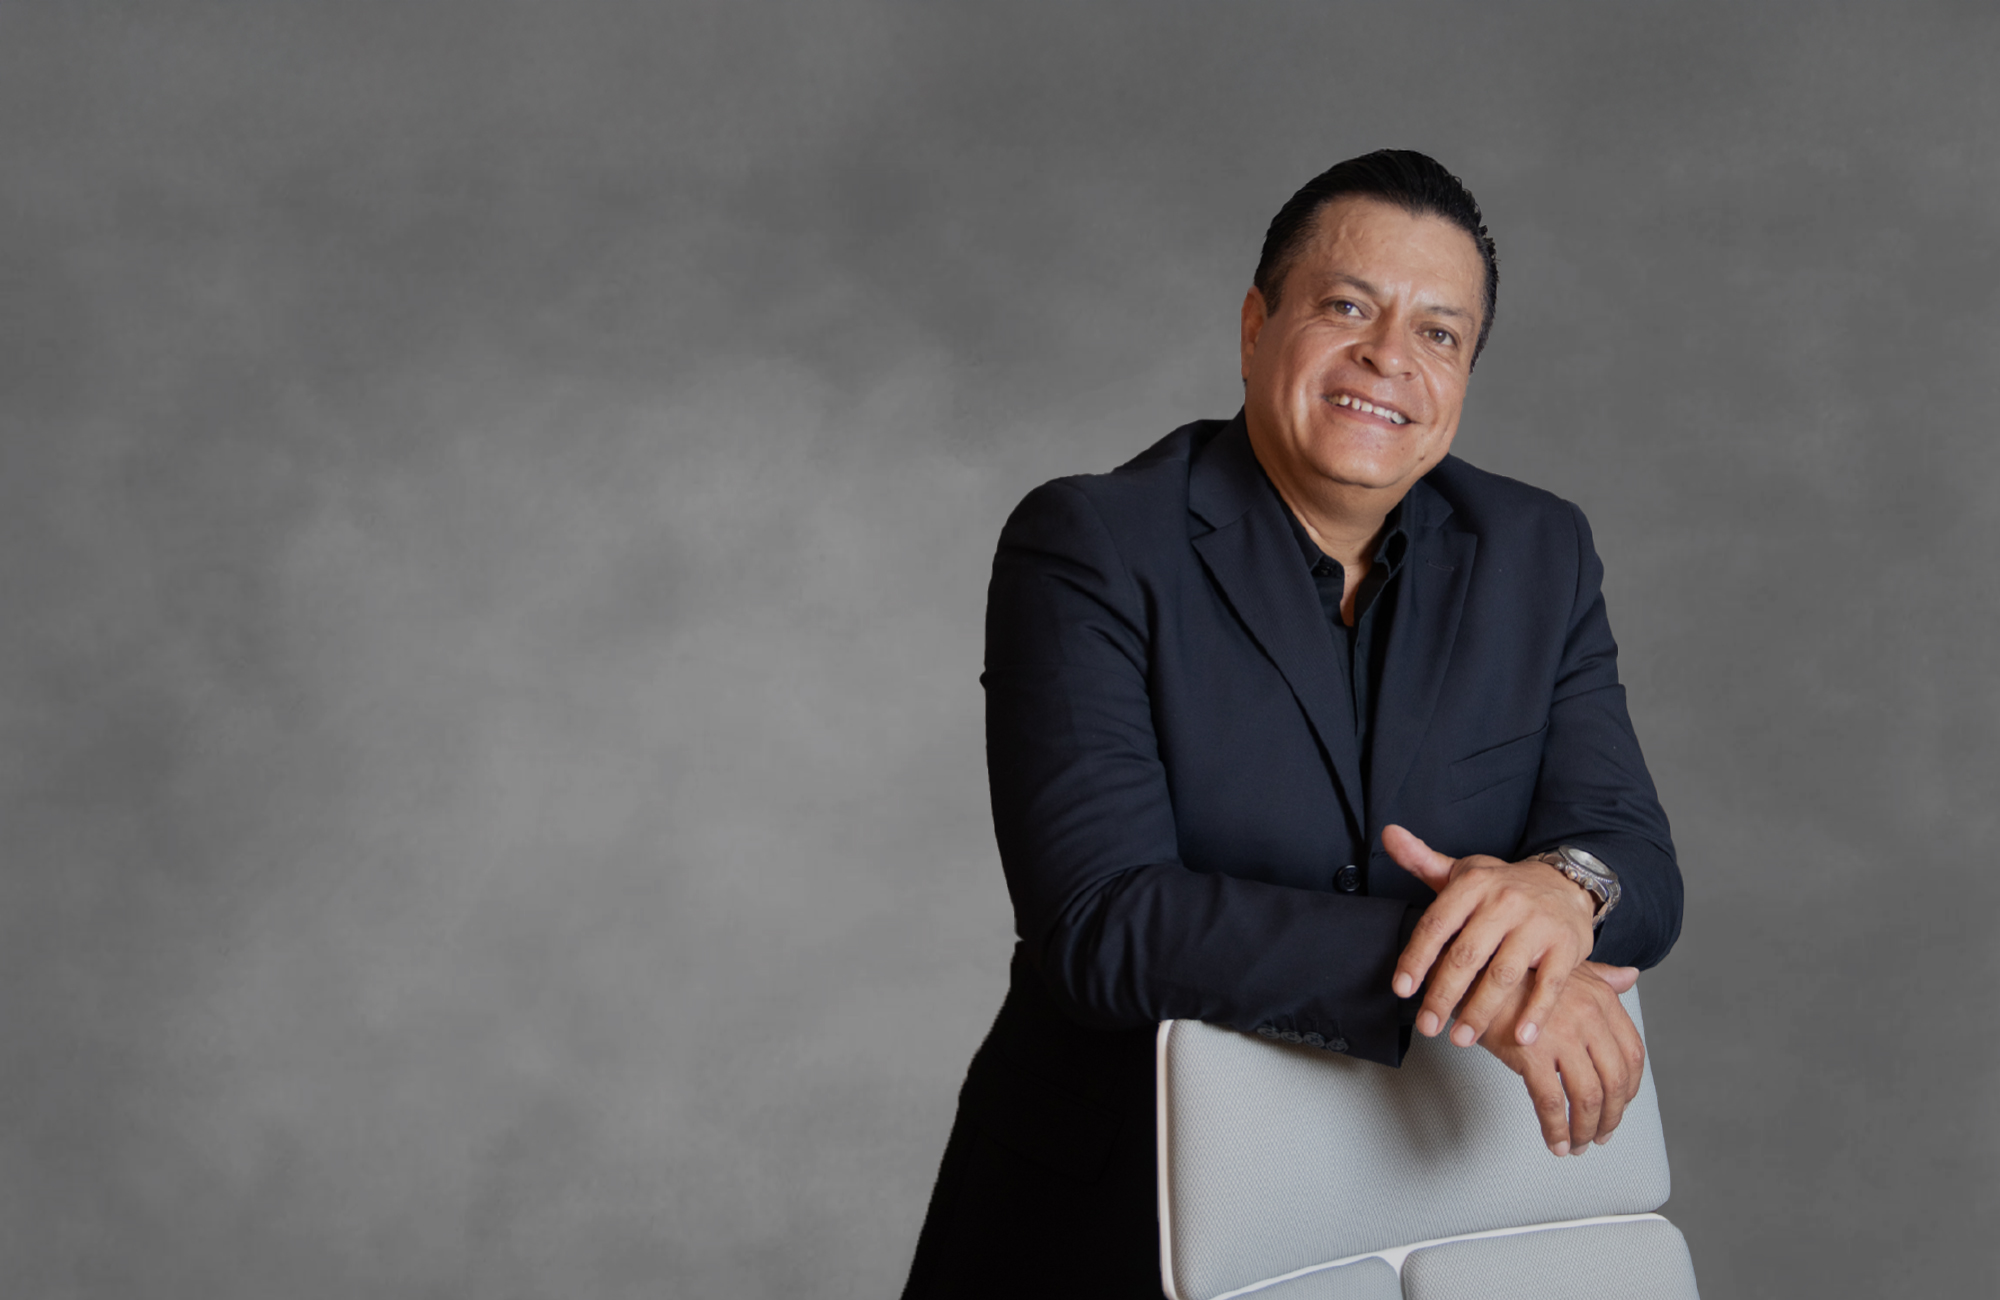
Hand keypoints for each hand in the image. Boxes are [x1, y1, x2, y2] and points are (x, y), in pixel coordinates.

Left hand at [1384, 825, 1597, 1048]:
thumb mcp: (1464, 871)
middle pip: (1466, 955)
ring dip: (1480, 1011)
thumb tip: (1389, 835)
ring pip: (1503, 974)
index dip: (1416, 959)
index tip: (1402, 989)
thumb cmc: (1504, 886)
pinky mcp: (1567, 946)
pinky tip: (1520, 1037)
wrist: (1566, 882)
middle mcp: (1505, 902)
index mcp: (1474, 885)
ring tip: (1460, 1037)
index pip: (1436, 925)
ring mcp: (1537, 925)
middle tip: (1427, 1025)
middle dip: (1443, 995)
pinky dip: (1535, 1013)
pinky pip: (1550, 984)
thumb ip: (1422, 860)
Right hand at [1476, 960, 1644, 1155]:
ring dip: (1585, 1130)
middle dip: (1610, 1118)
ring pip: (1587, 1098)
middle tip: (1600, 1135)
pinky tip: (1554, 1142)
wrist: (1476, 973)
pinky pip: (1551, 1103)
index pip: (1633, 1055)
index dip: (1630, 1089)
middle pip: (1614, 1082)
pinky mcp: (1531, 1055)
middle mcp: (1588, 1018)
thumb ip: (1604, 977)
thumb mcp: (1568, 967)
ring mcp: (1561, 1037)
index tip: (1620, 1106)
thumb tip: (1631, 976)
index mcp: (1602, 1000)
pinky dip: (1556, 1129)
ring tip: (1576, 1145)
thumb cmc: (1519, 974)